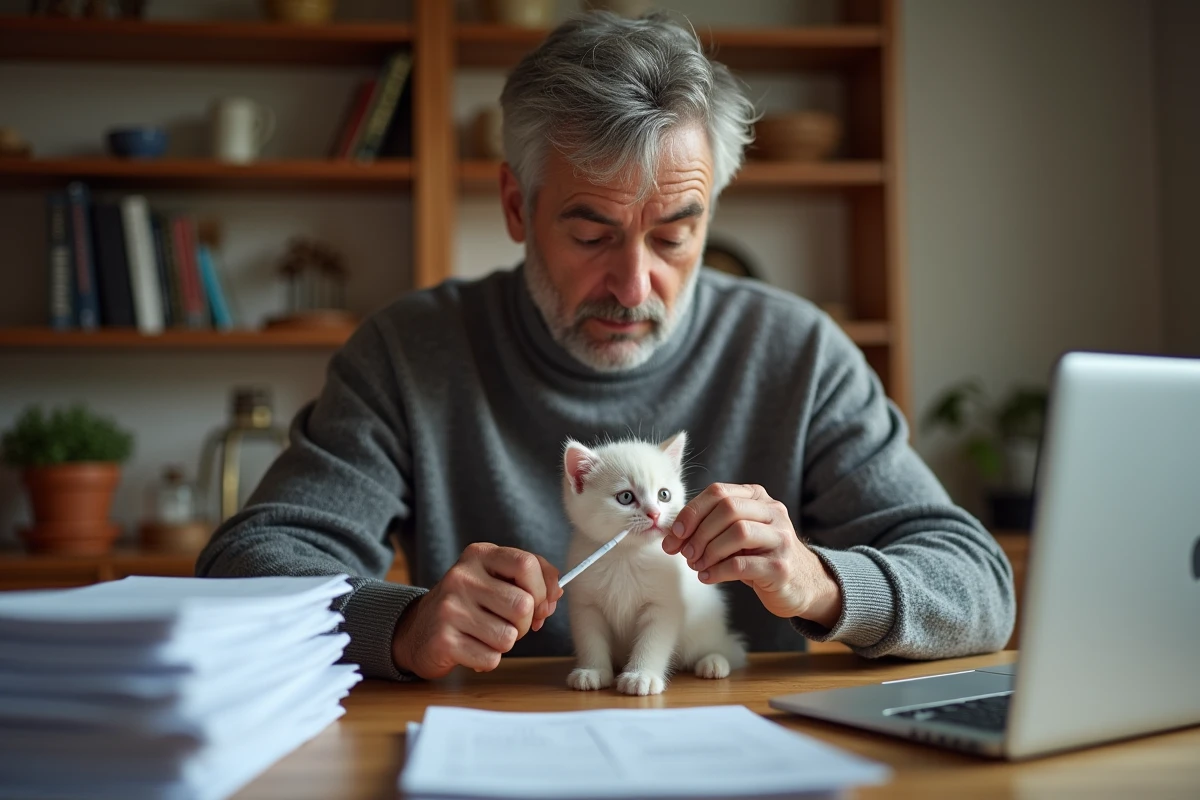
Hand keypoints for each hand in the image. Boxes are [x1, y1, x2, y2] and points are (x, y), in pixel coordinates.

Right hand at [392, 543, 562, 678]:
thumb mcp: (496, 579)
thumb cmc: (469, 604)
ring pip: (509, 636)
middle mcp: (462, 576)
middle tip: (508, 624)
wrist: (419, 630)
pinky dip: (488, 659)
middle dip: (524, 623)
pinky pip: (491, 658)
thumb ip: (532, 579)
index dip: (542, 590)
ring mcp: (450, 607)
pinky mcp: (444, 639)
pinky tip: (472, 648)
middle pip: (523, 605)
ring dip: (505, 643)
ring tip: (486, 635)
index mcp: (480, 554)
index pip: (527, 564)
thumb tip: (555, 595)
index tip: (539, 606)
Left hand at [662, 483, 842, 627]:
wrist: (801, 584)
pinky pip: (743, 565)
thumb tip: (673, 534)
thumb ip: (712, 525)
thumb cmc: (760, 556)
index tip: (675, 534)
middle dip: (699, 532)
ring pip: (738, 532)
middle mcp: (773, 512)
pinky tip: (707, 577)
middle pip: (728, 509)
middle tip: (685, 553)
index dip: (691, 512)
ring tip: (697, 565)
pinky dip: (718, 571)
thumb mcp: (738, 533)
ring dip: (709, 550)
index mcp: (758, 497)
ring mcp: (781, 539)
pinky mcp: (781, 567)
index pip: (719, 492)